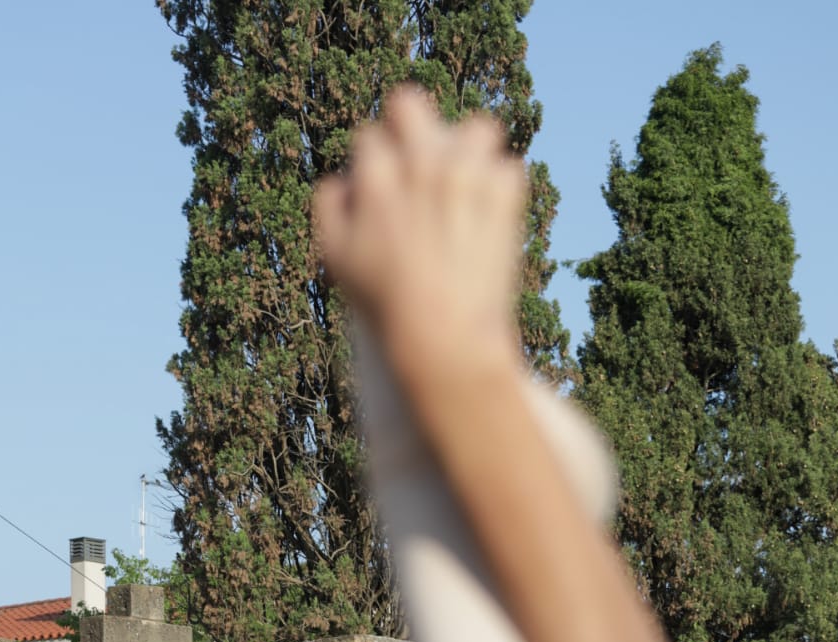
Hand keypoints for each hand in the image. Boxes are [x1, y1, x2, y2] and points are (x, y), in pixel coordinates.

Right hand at [313, 88, 525, 384]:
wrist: (444, 341)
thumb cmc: (386, 305)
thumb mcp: (337, 260)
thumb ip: (329, 207)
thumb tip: (344, 180)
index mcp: (377, 176)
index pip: (370, 136)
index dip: (374, 164)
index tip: (383, 192)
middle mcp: (421, 164)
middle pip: (411, 104)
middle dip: (412, 129)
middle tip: (420, 165)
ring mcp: (466, 174)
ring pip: (475, 128)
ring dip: (470, 153)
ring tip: (466, 189)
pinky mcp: (504, 193)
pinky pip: (508, 169)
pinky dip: (501, 193)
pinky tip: (488, 224)